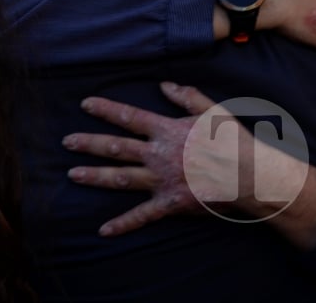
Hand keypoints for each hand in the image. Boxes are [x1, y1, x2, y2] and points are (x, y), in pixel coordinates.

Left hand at [64, 81, 221, 235]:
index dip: (106, 110)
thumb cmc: (232, 141)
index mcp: (167, 130)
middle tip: (67, 141)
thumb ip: (186, 96)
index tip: (85, 104)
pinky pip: (142, 215)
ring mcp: (161, 180)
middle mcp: (158, 154)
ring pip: (121, 178)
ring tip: (73, 174)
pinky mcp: (169, 203)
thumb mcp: (212, 110)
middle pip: (117, 147)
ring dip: (95, 176)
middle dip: (89, 143)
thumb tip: (164, 84)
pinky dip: (123, 224)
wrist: (248, 175)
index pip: (130, 117)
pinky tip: (104, 230)